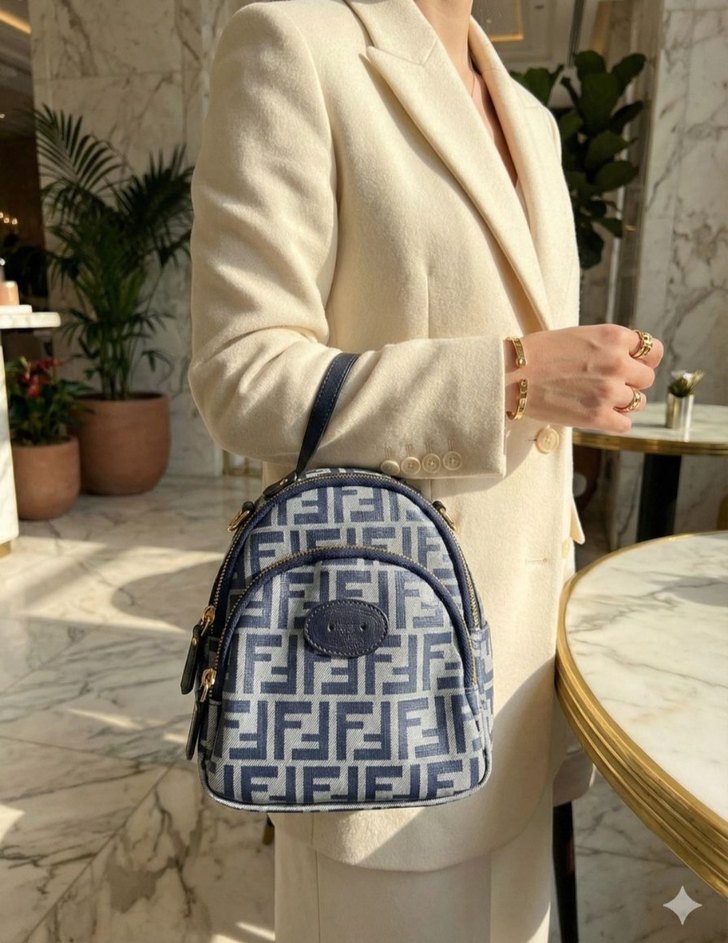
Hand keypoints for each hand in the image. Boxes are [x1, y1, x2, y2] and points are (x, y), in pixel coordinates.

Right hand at [504, 325, 664, 432]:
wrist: (512, 375)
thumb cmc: (538, 353)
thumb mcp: (580, 335)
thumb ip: (608, 345)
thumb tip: (630, 360)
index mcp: (614, 336)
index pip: (652, 350)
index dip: (642, 359)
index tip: (632, 365)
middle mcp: (618, 362)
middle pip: (646, 379)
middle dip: (631, 382)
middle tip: (608, 384)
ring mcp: (610, 391)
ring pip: (637, 402)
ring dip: (621, 403)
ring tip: (597, 399)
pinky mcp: (598, 416)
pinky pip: (625, 424)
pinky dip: (615, 422)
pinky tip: (598, 415)